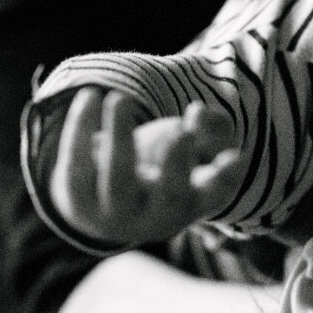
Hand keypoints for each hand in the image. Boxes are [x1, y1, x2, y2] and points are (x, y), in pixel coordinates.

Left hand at [49, 88, 241, 244]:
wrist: (100, 208)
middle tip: (182, 131)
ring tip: (119, 98)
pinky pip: (77, 166)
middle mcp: (157, 215)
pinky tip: (89, 96)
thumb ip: (208, 127)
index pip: (214, 194)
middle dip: (177, 163)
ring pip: (118, 180)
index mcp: (190, 203)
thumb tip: (198, 114)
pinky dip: (80, 130)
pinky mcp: (79, 201)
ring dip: (120, 138)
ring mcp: (116, 213)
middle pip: (170, 195)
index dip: (227, 177)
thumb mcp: (188, 148)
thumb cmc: (158, 170)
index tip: (235, 156)